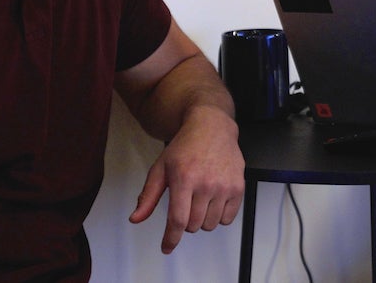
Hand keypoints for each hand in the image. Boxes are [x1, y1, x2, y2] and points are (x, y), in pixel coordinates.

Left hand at [128, 105, 244, 253]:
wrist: (212, 127)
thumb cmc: (185, 147)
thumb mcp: (160, 168)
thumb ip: (148, 196)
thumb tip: (136, 218)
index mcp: (184, 178)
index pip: (178, 220)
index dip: (171, 239)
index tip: (167, 247)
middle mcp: (206, 183)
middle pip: (193, 225)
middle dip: (185, 221)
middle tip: (185, 203)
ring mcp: (224, 186)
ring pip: (210, 225)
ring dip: (202, 220)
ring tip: (199, 200)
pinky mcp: (238, 187)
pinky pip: (227, 219)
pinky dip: (218, 216)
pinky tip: (213, 200)